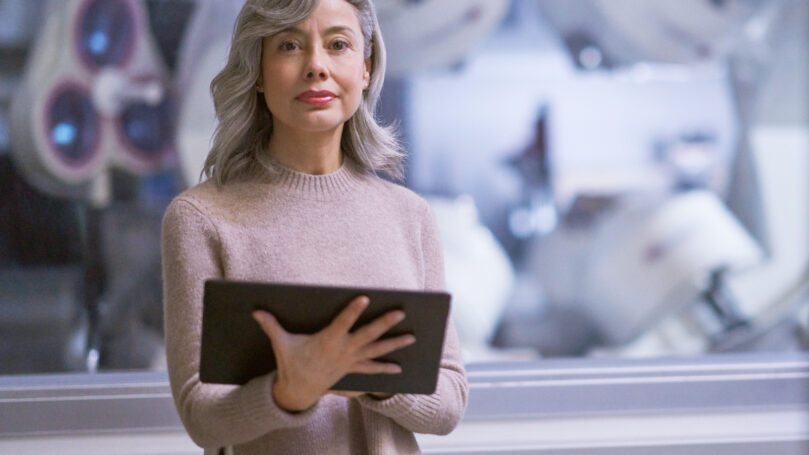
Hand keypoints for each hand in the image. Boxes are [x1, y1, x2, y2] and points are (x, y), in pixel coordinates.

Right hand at [252, 296, 414, 411]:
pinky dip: (386, 369)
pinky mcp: (352, 370)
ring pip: (376, 351)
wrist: (297, 392)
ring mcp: (350, 361)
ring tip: (412, 337)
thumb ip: (271, 325)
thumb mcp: (281, 344)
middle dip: (385, 324)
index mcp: (327, 341)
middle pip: (368, 335)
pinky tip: (399, 368)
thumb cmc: (291, 363)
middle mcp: (342, 351)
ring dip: (394, 344)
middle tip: (400, 312)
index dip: (353, 310)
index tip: (365, 298)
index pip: (343, 322)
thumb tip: (256, 310)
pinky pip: (372, 369)